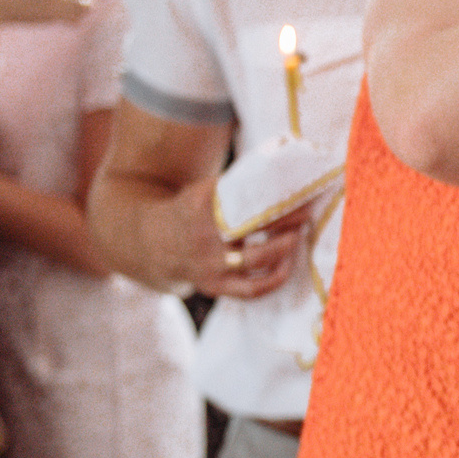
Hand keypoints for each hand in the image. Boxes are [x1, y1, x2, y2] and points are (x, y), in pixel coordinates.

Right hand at [150, 176, 309, 298]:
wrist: (152, 244)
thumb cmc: (191, 211)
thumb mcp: (204, 190)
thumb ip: (236, 185)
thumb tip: (282, 167)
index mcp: (202, 205)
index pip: (246, 199)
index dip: (278, 198)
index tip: (302, 194)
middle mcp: (204, 236)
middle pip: (254, 227)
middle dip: (286, 221)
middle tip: (306, 214)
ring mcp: (208, 264)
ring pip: (255, 259)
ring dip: (284, 248)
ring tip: (297, 236)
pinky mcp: (213, 287)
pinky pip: (251, 290)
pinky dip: (274, 279)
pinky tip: (287, 264)